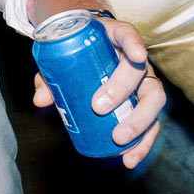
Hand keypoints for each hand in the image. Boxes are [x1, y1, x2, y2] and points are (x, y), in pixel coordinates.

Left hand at [33, 17, 164, 168]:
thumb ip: (49, 76)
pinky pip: (150, 124)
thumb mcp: (60, 59)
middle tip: (99, 107)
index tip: (135, 56)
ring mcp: (143, 82)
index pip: (128, 34)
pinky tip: (130, 158)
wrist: (86, 57)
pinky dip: (142, 143)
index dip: (134, 44)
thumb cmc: (75, 54)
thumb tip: (40, 99)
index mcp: (115, 39)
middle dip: (123, 90)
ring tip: (120, 140)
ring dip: (139, 122)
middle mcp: (135, 60)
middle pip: (140, 72)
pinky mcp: (144, 105)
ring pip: (152, 99)